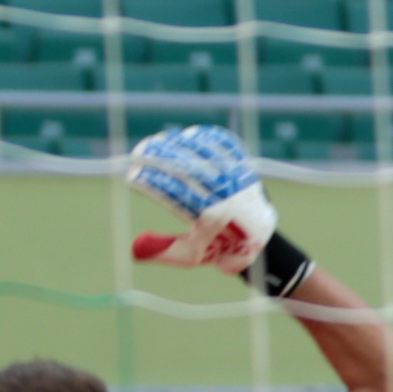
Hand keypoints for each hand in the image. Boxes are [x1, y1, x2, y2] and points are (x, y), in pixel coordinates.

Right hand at [126, 124, 277, 274]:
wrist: (260, 237)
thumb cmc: (219, 247)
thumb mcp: (192, 256)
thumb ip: (165, 251)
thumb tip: (134, 249)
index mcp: (213, 217)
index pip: (176, 194)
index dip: (151, 183)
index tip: (132, 176)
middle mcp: (227, 194)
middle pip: (187, 169)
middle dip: (159, 157)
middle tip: (138, 153)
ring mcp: (237, 177)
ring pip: (204, 153)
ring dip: (178, 144)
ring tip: (155, 142)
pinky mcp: (245, 166)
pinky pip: (225, 145)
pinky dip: (205, 137)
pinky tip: (185, 135)